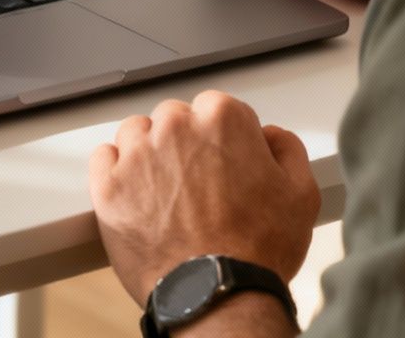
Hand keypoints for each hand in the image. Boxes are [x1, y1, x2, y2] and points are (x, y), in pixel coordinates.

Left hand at [89, 90, 320, 307]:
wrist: (216, 295)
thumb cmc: (257, 250)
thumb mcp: (301, 194)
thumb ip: (287, 149)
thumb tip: (270, 136)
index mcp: (222, 118)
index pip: (216, 108)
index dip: (223, 138)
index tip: (223, 162)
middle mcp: (176, 127)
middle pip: (175, 118)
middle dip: (185, 144)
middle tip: (197, 184)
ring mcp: (138, 155)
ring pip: (137, 134)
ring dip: (149, 153)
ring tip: (166, 192)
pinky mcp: (109, 185)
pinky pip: (103, 158)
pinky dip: (116, 171)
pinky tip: (136, 194)